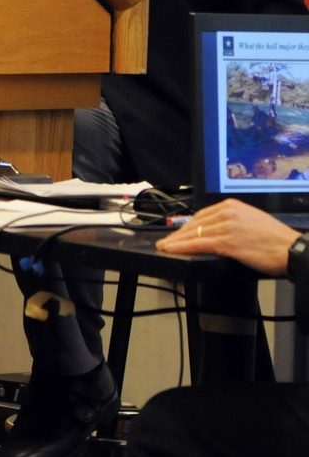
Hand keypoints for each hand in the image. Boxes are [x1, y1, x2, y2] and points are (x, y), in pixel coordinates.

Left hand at [156, 198, 297, 275]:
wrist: (292, 250)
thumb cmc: (276, 240)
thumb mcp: (251, 222)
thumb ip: (232, 222)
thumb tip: (217, 232)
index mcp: (232, 206)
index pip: (201, 215)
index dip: (187, 226)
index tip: (177, 233)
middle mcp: (227, 212)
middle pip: (195, 223)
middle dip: (178, 234)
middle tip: (166, 242)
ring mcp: (226, 226)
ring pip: (194, 234)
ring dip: (176, 242)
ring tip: (164, 247)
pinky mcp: (228, 242)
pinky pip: (199, 244)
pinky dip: (183, 247)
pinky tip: (173, 250)